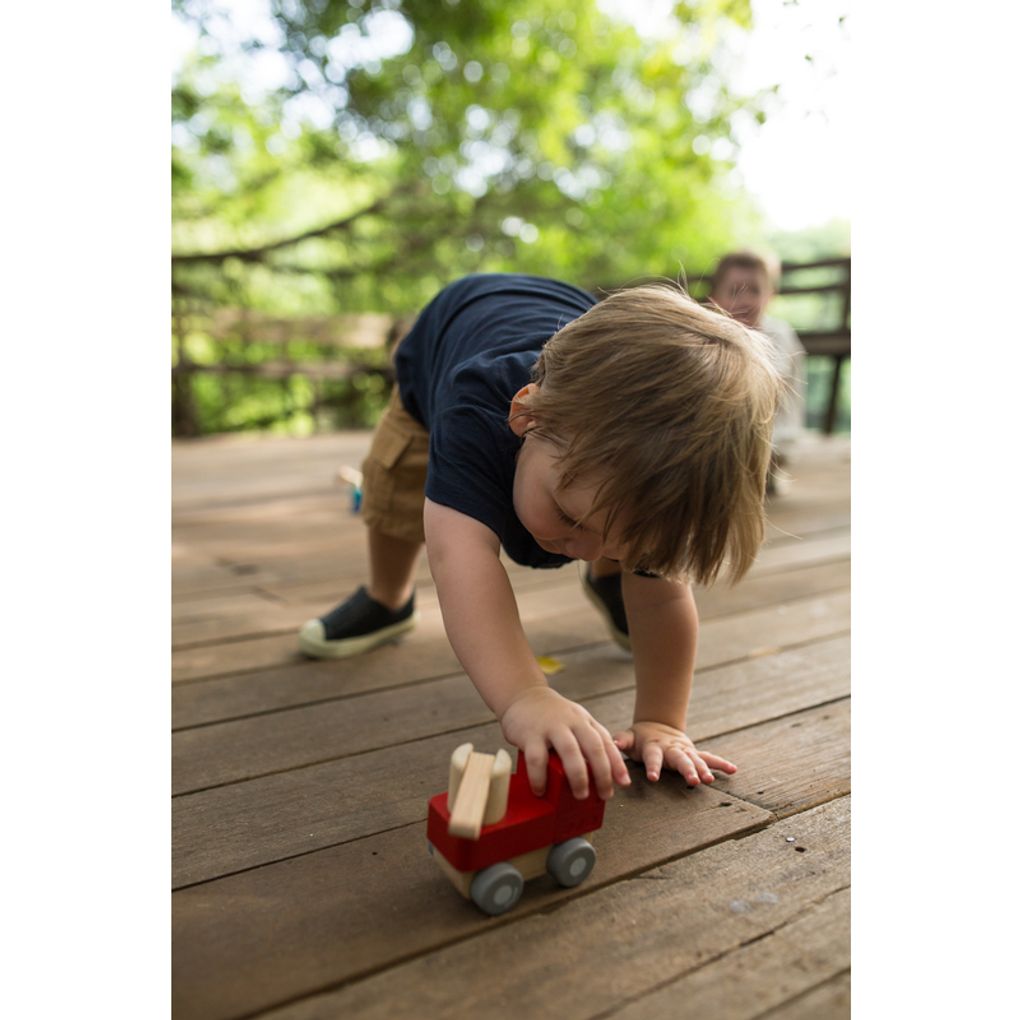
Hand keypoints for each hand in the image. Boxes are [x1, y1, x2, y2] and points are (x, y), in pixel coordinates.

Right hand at [499, 686, 631, 800]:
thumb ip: (587, 741)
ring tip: (580, 795)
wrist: (523, 695)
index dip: (617, 763)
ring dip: (578, 777)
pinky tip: (541, 790)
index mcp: (584, 721)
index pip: (606, 742)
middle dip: (602, 773)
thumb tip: (602, 773)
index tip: (624, 782)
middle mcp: (571, 722)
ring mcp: (551, 727)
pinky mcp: (530, 734)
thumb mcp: (575, 721)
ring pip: (570, 751)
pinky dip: (540, 778)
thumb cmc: (551, 715)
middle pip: (593, 746)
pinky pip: (537, 759)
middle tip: (604, 794)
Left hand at [613, 721, 736, 785]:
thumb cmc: (639, 737)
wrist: (657, 724)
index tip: (653, 778)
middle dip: (687, 769)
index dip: (653, 766)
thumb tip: (613, 743)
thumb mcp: (628, 737)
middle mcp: (671, 748)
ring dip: (704, 769)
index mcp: (654, 746)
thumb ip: (621, 741)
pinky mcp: (694, 752)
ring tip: (710, 780)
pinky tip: (733, 770)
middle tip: (694, 781)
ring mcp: (684, 749)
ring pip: (696, 759)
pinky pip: (709, 757)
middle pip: (680, 759)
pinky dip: (720, 763)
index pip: (653, 757)